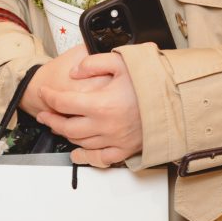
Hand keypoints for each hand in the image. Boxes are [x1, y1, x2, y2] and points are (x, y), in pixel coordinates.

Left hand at [31, 50, 143, 166]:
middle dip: (51, 118)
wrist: (177, 101)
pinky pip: (100, 158)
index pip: (63, 103)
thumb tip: (75, 72)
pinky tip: (77, 153)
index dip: (49, 97)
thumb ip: (93, 63)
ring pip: (80, 142)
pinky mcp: (125, 149)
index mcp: (100, 104)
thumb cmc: (152, 82)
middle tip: (45, 112)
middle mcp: (104, 125)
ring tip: (58, 126)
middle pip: (67, 126)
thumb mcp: (121, 62)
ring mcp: (114, 140)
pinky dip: (86, 157)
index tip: (44, 93)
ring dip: (66, 134)